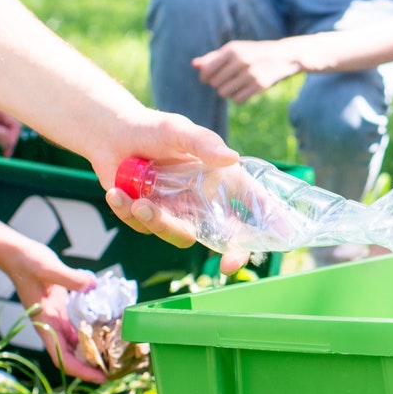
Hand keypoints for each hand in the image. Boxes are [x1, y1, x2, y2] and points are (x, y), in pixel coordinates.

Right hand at [0, 239, 103, 381]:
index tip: (100, 377)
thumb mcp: (49, 268)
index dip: (81, 371)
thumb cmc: (28, 262)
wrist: (17, 254)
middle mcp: (50, 326)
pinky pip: (78, 329)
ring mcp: (56, 319)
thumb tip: (92, 286)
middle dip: (91, 366)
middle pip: (71, 356)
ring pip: (75, 344)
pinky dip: (91, 334)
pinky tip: (108, 334)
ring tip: (115, 358)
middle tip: (116, 370)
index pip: (62, 357)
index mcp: (45, 323)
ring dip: (92, 353)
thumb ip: (70, 278)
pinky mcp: (62, 311)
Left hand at [84, 108, 253, 275]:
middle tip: (227, 265)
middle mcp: (203, 201)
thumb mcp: (178, 131)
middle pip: (224, 235)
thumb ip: (203, 144)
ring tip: (137, 203)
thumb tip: (230, 158)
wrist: (111, 136)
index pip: (253, 207)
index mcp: (220, 180)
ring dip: (160, 224)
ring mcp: (177, 212)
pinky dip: (128, 212)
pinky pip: (144, 227)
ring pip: (179, 235)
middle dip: (228, 253)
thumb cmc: (152, 129)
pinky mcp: (149, 218)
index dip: (267, 229)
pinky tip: (115, 193)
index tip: (281, 242)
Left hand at [192, 39, 302, 103]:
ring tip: (236, 85)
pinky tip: (246, 89)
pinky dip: (239, 97)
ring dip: (228, 92)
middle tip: (227, 80)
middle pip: (214, 84)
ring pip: (224, 93)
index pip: (207, 71)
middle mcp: (241, 60)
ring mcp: (251, 72)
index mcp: (232, 49)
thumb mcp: (234, 50)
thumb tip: (194, 65)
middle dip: (218, 85)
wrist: (284, 55)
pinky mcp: (260, 84)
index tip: (208, 79)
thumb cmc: (253, 53)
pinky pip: (238, 99)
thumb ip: (213, 58)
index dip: (205, 78)